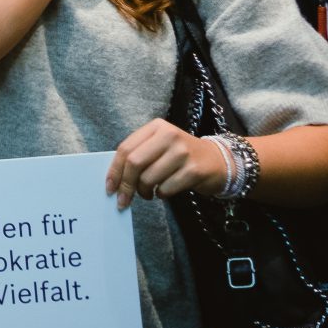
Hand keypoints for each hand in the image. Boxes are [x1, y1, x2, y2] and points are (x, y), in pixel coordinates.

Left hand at [106, 119, 222, 206]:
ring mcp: (183, 152)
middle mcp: (169, 135)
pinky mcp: (194, 169)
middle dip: (125, 185)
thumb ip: (138, 155)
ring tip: (149, 193)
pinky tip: (165, 190)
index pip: (125, 148)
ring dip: (144, 192)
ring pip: (149, 178)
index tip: (109, 188)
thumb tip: (114, 179)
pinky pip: (166, 188)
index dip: (114, 170)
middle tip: (123, 200)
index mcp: (156, 127)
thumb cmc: (180, 156)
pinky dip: (161, 194)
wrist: (217, 161)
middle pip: (134, 163)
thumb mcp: (159, 146)